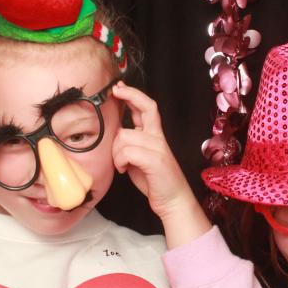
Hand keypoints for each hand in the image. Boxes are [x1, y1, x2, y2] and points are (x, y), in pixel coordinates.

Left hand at [110, 82, 210, 246]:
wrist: (173, 200)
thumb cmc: (154, 180)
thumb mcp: (139, 159)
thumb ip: (131, 145)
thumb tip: (115, 135)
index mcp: (155, 136)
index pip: (148, 107)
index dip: (133, 94)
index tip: (119, 87)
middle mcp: (158, 138)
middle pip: (144, 109)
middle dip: (128, 96)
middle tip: (114, 92)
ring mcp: (158, 148)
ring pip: (125, 136)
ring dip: (116, 151)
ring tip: (120, 164)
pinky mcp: (155, 160)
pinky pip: (127, 151)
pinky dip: (119, 161)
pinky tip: (122, 170)